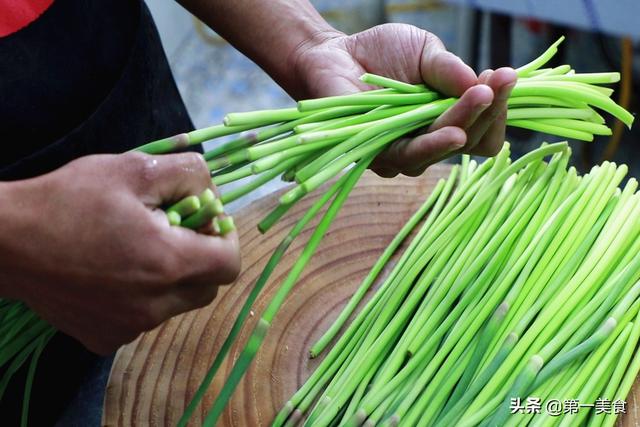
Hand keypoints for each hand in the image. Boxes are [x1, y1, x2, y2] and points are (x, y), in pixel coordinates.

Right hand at [0, 152, 239, 353]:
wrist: (5, 241)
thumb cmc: (70, 199)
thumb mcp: (134, 168)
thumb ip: (188, 174)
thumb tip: (213, 193)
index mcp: (169, 263)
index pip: (230, 264)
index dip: (226, 239)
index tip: (207, 222)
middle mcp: (155, 305)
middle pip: (207, 287)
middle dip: (201, 258)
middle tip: (174, 232)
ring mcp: (129, 327)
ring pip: (176, 305)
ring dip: (171, 279)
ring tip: (136, 250)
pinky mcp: (104, 339)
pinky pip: (142, 321)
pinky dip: (140, 300)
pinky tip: (112, 275)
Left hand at [289, 23, 517, 176]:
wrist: (333, 53)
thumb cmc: (382, 53)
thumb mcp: (426, 51)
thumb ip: (450, 70)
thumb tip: (482, 84)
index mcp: (445, 121)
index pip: (482, 130)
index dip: (496, 110)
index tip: (504, 77)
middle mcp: (427, 143)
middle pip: (470, 142)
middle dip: (487, 111)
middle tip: (497, 83)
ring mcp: (401, 153)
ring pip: (443, 150)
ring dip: (465, 123)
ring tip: (480, 98)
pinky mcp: (375, 155)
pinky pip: (409, 156)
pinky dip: (433, 143)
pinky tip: (453, 130)